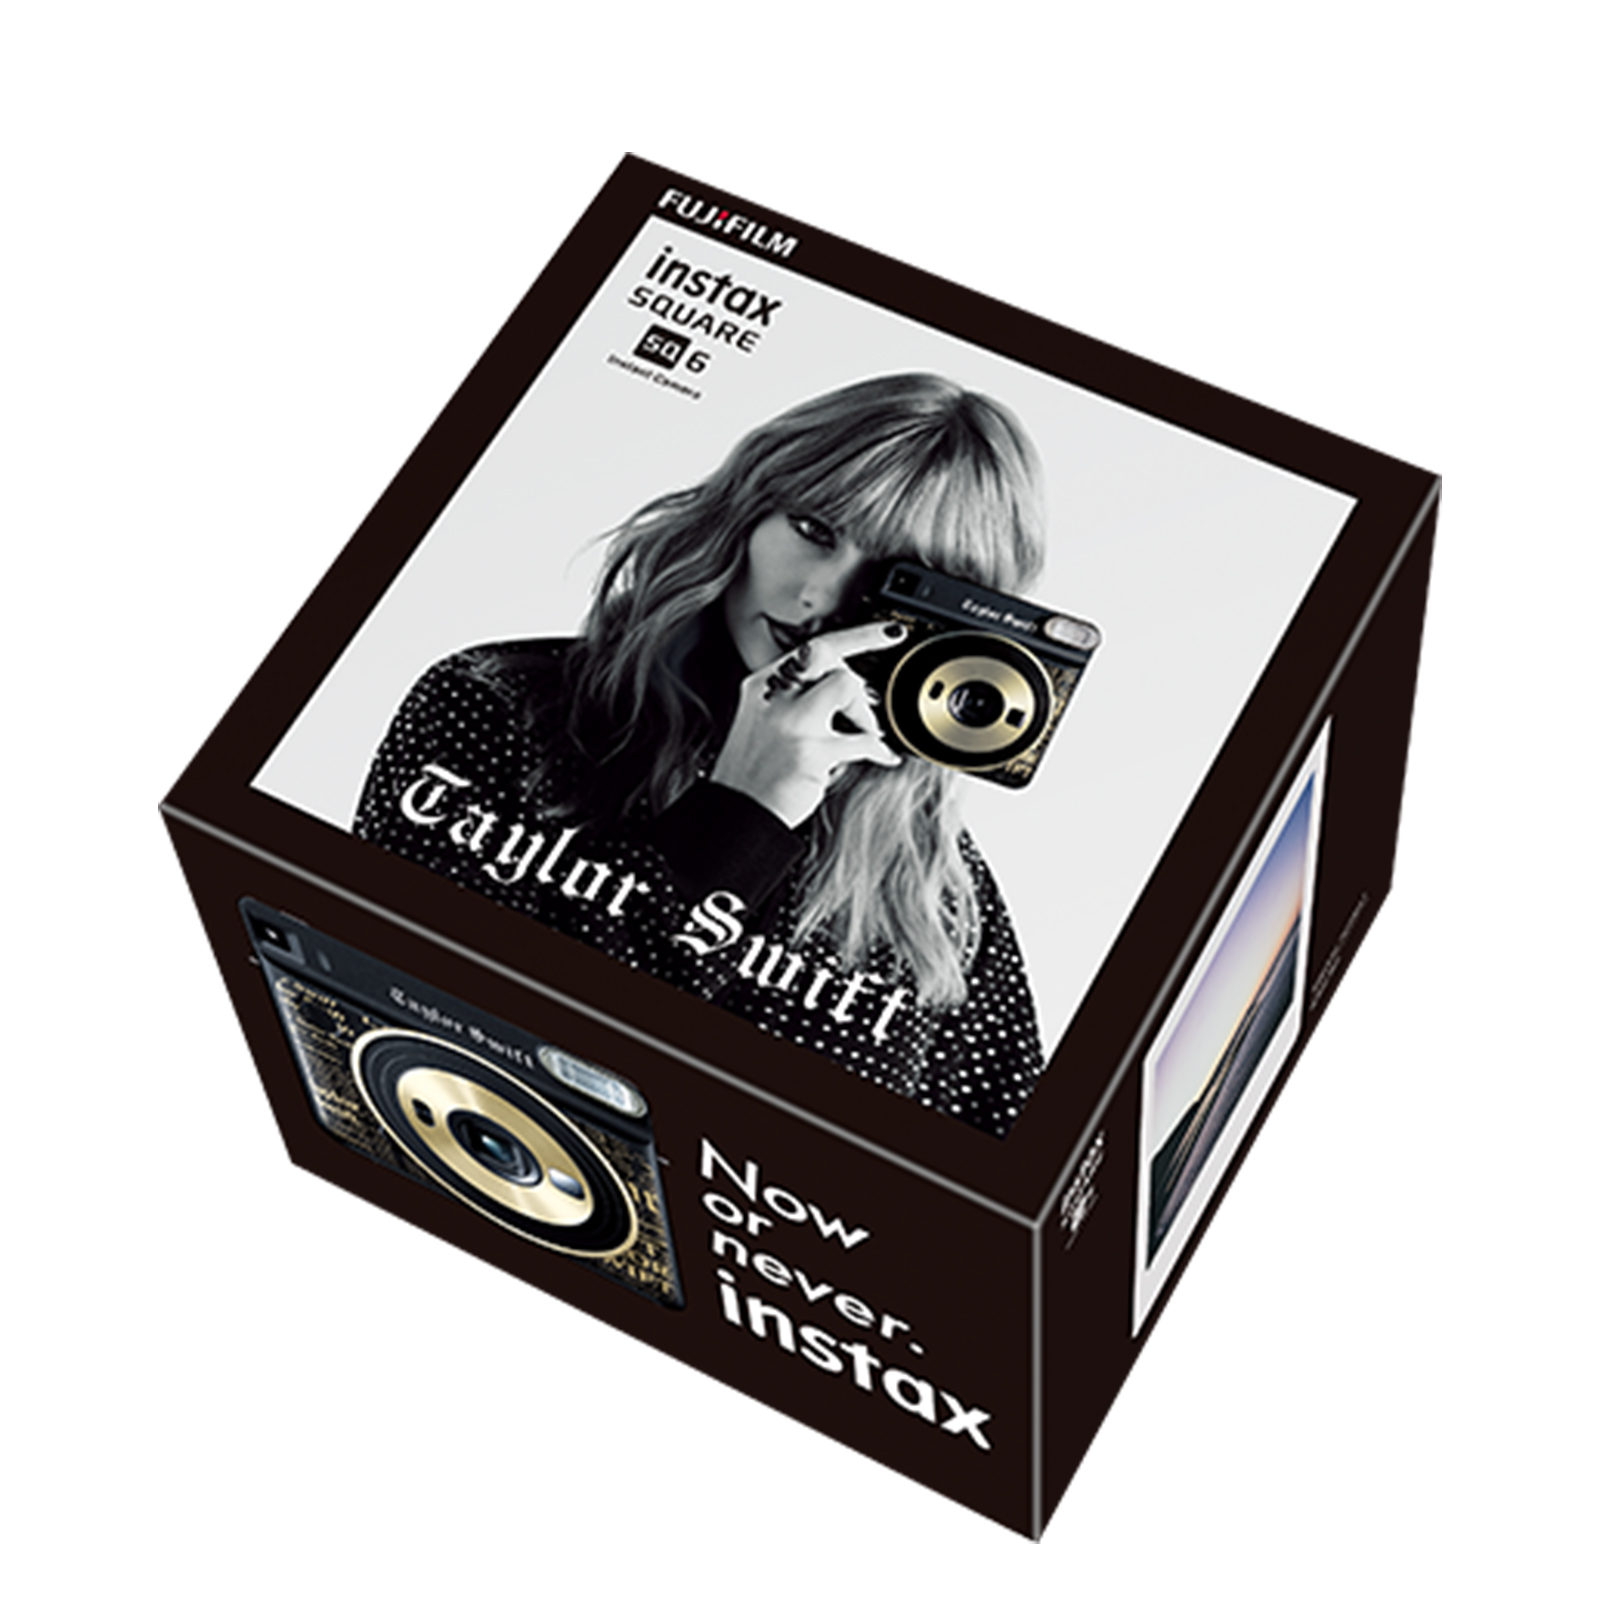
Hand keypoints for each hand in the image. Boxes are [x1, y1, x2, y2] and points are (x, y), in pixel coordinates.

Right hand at [711, 621, 904, 827]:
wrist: (737, 811)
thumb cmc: (755, 771)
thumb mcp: (764, 721)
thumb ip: (796, 698)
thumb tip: (849, 686)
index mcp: (762, 685)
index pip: (812, 647)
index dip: (858, 636)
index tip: (890, 632)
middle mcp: (775, 697)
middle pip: (829, 656)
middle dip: (857, 678)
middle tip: (868, 702)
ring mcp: (792, 722)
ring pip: (846, 686)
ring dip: (864, 711)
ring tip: (865, 732)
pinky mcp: (812, 752)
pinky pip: (863, 741)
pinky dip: (879, 749)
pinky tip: (883, 755)